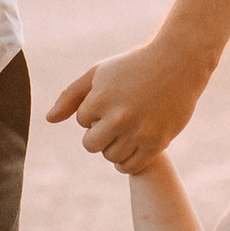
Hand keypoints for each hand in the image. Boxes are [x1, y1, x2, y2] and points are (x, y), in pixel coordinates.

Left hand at [46, 38, 206, 174]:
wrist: (179, 64)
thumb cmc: (134, 67)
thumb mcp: (99, 73)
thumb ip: (71, 96)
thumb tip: (50, 119)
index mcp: (101, 98)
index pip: (82, 121)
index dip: (95, 112)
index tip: (112, 101)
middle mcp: (118, 117)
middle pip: (91, 144)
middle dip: (99, 134)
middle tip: (116, 121)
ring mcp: (138, 132)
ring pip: (110, 157)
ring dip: (114, 146)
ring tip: (126, 131)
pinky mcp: (157, 143)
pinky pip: (130, 166)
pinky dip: (127, 162)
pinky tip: (132, 147)